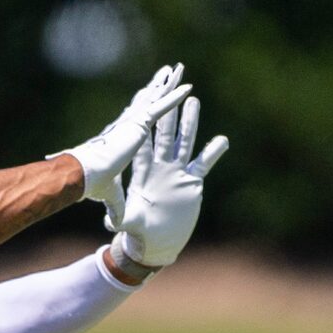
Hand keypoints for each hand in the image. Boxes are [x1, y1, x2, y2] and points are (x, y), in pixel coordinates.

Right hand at [55, 63, 191, 219]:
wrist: (83, 178)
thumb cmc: (91, 185)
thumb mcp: (111, 198)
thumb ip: (117, 208)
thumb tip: (112, 226)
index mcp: (127, 143)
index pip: (139, 123)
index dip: (145, 109)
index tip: (149, 100)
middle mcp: (132, 130)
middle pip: (149, 104)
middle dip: (157, 88)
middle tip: (166, 74)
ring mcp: (135, 126)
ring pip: (156, 101)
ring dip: (167, 85)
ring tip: (178, 69)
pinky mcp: (138, 127)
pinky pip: (161, 109)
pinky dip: (173, 98)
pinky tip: (187, 87)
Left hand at [112, 94, 229, 271]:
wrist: (156, 242)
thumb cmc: (140, 232)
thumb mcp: (129, 223)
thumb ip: (122, 219)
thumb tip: (110, 222)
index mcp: (143, 173)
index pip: (144, 144)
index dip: (145, 124)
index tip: (147, 105)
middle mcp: (160, 168)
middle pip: (165, 135)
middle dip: (168, 113)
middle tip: (170, 90)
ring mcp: (177, 173)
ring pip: (184, 142)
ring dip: (190, 123)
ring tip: (193, 100)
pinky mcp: (192, 183)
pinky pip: (204, 164)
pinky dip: (212, 152)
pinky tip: (222, 139)